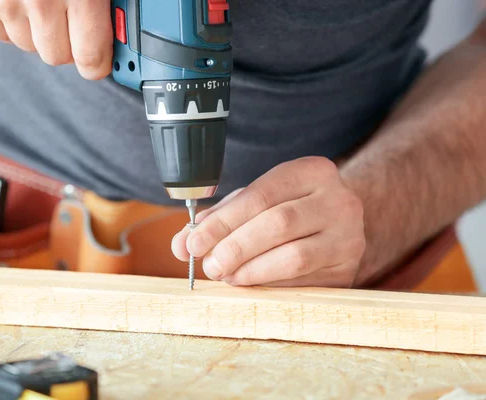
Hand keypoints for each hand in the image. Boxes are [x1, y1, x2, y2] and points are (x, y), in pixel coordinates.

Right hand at [0, 0, 112, 78]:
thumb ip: (106, 9)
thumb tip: (120, 42)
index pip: (91, 59)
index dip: (98, 62)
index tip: (101, 60)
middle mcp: (43, 0)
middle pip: (58, 57)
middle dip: (67, 43)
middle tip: (71, 17)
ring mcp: (7, 1)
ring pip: (29, 47)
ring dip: (38, 32)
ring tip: (43, 0)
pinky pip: (1, 34)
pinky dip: (12, 22)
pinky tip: (21, 0)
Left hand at [172, 157, 365, 286]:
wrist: (339, 224)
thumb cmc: (289, 208)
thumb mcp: (256, 203)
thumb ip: (219, 219)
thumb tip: (181, 244)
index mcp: (312, 172)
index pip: (261, 196)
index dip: (223, 222)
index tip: (193, 243)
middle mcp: (339, 200)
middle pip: (278, 224)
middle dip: (235, 247)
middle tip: (210, 265)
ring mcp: (349, 236)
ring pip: (294, 257)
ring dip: (251, 270)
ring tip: (227, 276)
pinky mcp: (349, 270)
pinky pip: (303, 281)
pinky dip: (270, 284)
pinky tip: (251, 283)